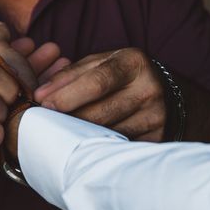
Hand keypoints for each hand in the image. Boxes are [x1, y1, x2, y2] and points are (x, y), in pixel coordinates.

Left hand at [35, 48, 166, 140]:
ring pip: (107, 134)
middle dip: (69, 120)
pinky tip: (89, 144)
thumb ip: (71, 74)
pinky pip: (119, 147)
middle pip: (100, 113)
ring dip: (81, 136)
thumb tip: (41, 95)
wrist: (168, 94)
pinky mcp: (158, 138)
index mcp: (134, 62)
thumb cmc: (124, 76)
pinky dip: (100, 147)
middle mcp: (149, 88)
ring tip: (65, 133)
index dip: (67, 96)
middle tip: (47, 124)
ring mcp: (156, 116)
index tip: (43, 105)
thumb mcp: (102, 63)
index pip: (97, 82)